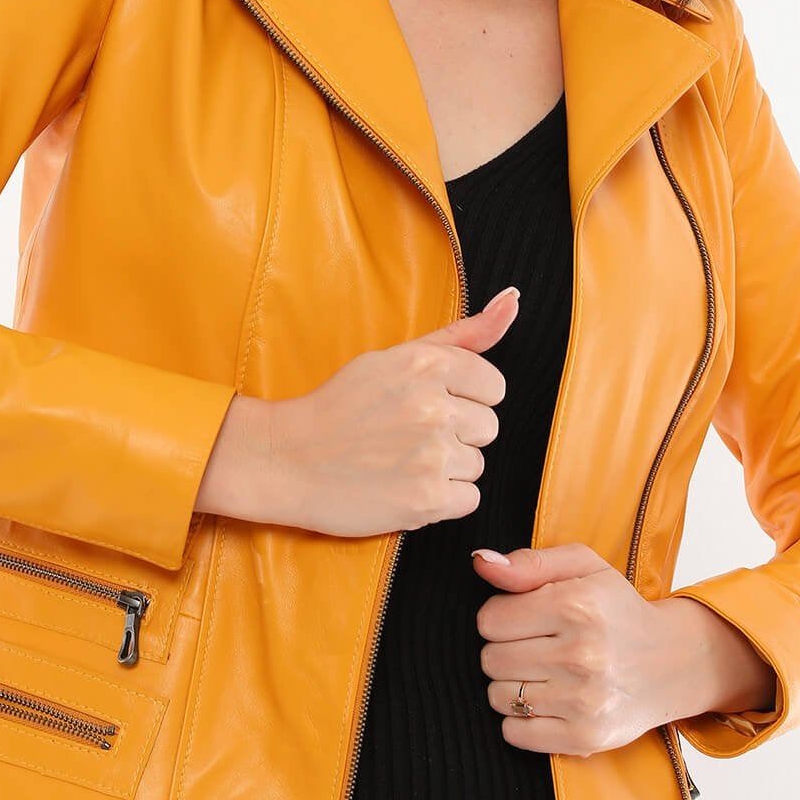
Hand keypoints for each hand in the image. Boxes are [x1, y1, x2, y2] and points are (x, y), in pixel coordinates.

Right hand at [268, 288, 521, 536]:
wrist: (286, 459)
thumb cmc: (340, 406)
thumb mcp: (394, 357)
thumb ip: (462, 334)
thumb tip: (513, 299)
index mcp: (427, 364)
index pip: (493, 386)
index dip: (464, 398)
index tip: (429, 404)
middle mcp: (433, 406)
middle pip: (488, 427)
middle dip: (456, 433)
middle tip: (409, 434)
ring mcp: (431, 455)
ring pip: (477, 464)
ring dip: (447, 468)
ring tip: (402, 461)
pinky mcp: (426, 500)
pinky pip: (468, 499)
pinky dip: (441, 499)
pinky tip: (406, 486)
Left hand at [472, 541, 704, 756]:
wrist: (673, 662)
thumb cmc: (617, 610)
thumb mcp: (583, 567)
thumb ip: (528, 562)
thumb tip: (481, 562)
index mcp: (576, 606)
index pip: (489, 620)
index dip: (502, 617)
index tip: (528, 619)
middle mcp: (581, 655)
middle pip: (490, 659)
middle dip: (506, 650)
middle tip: (539, 647)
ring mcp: (583, 701)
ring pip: (498, 697)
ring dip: (512, 685)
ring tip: (546, 673)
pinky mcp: (585, 737)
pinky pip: (514, 733)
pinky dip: (522, 720)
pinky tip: (549, 701)